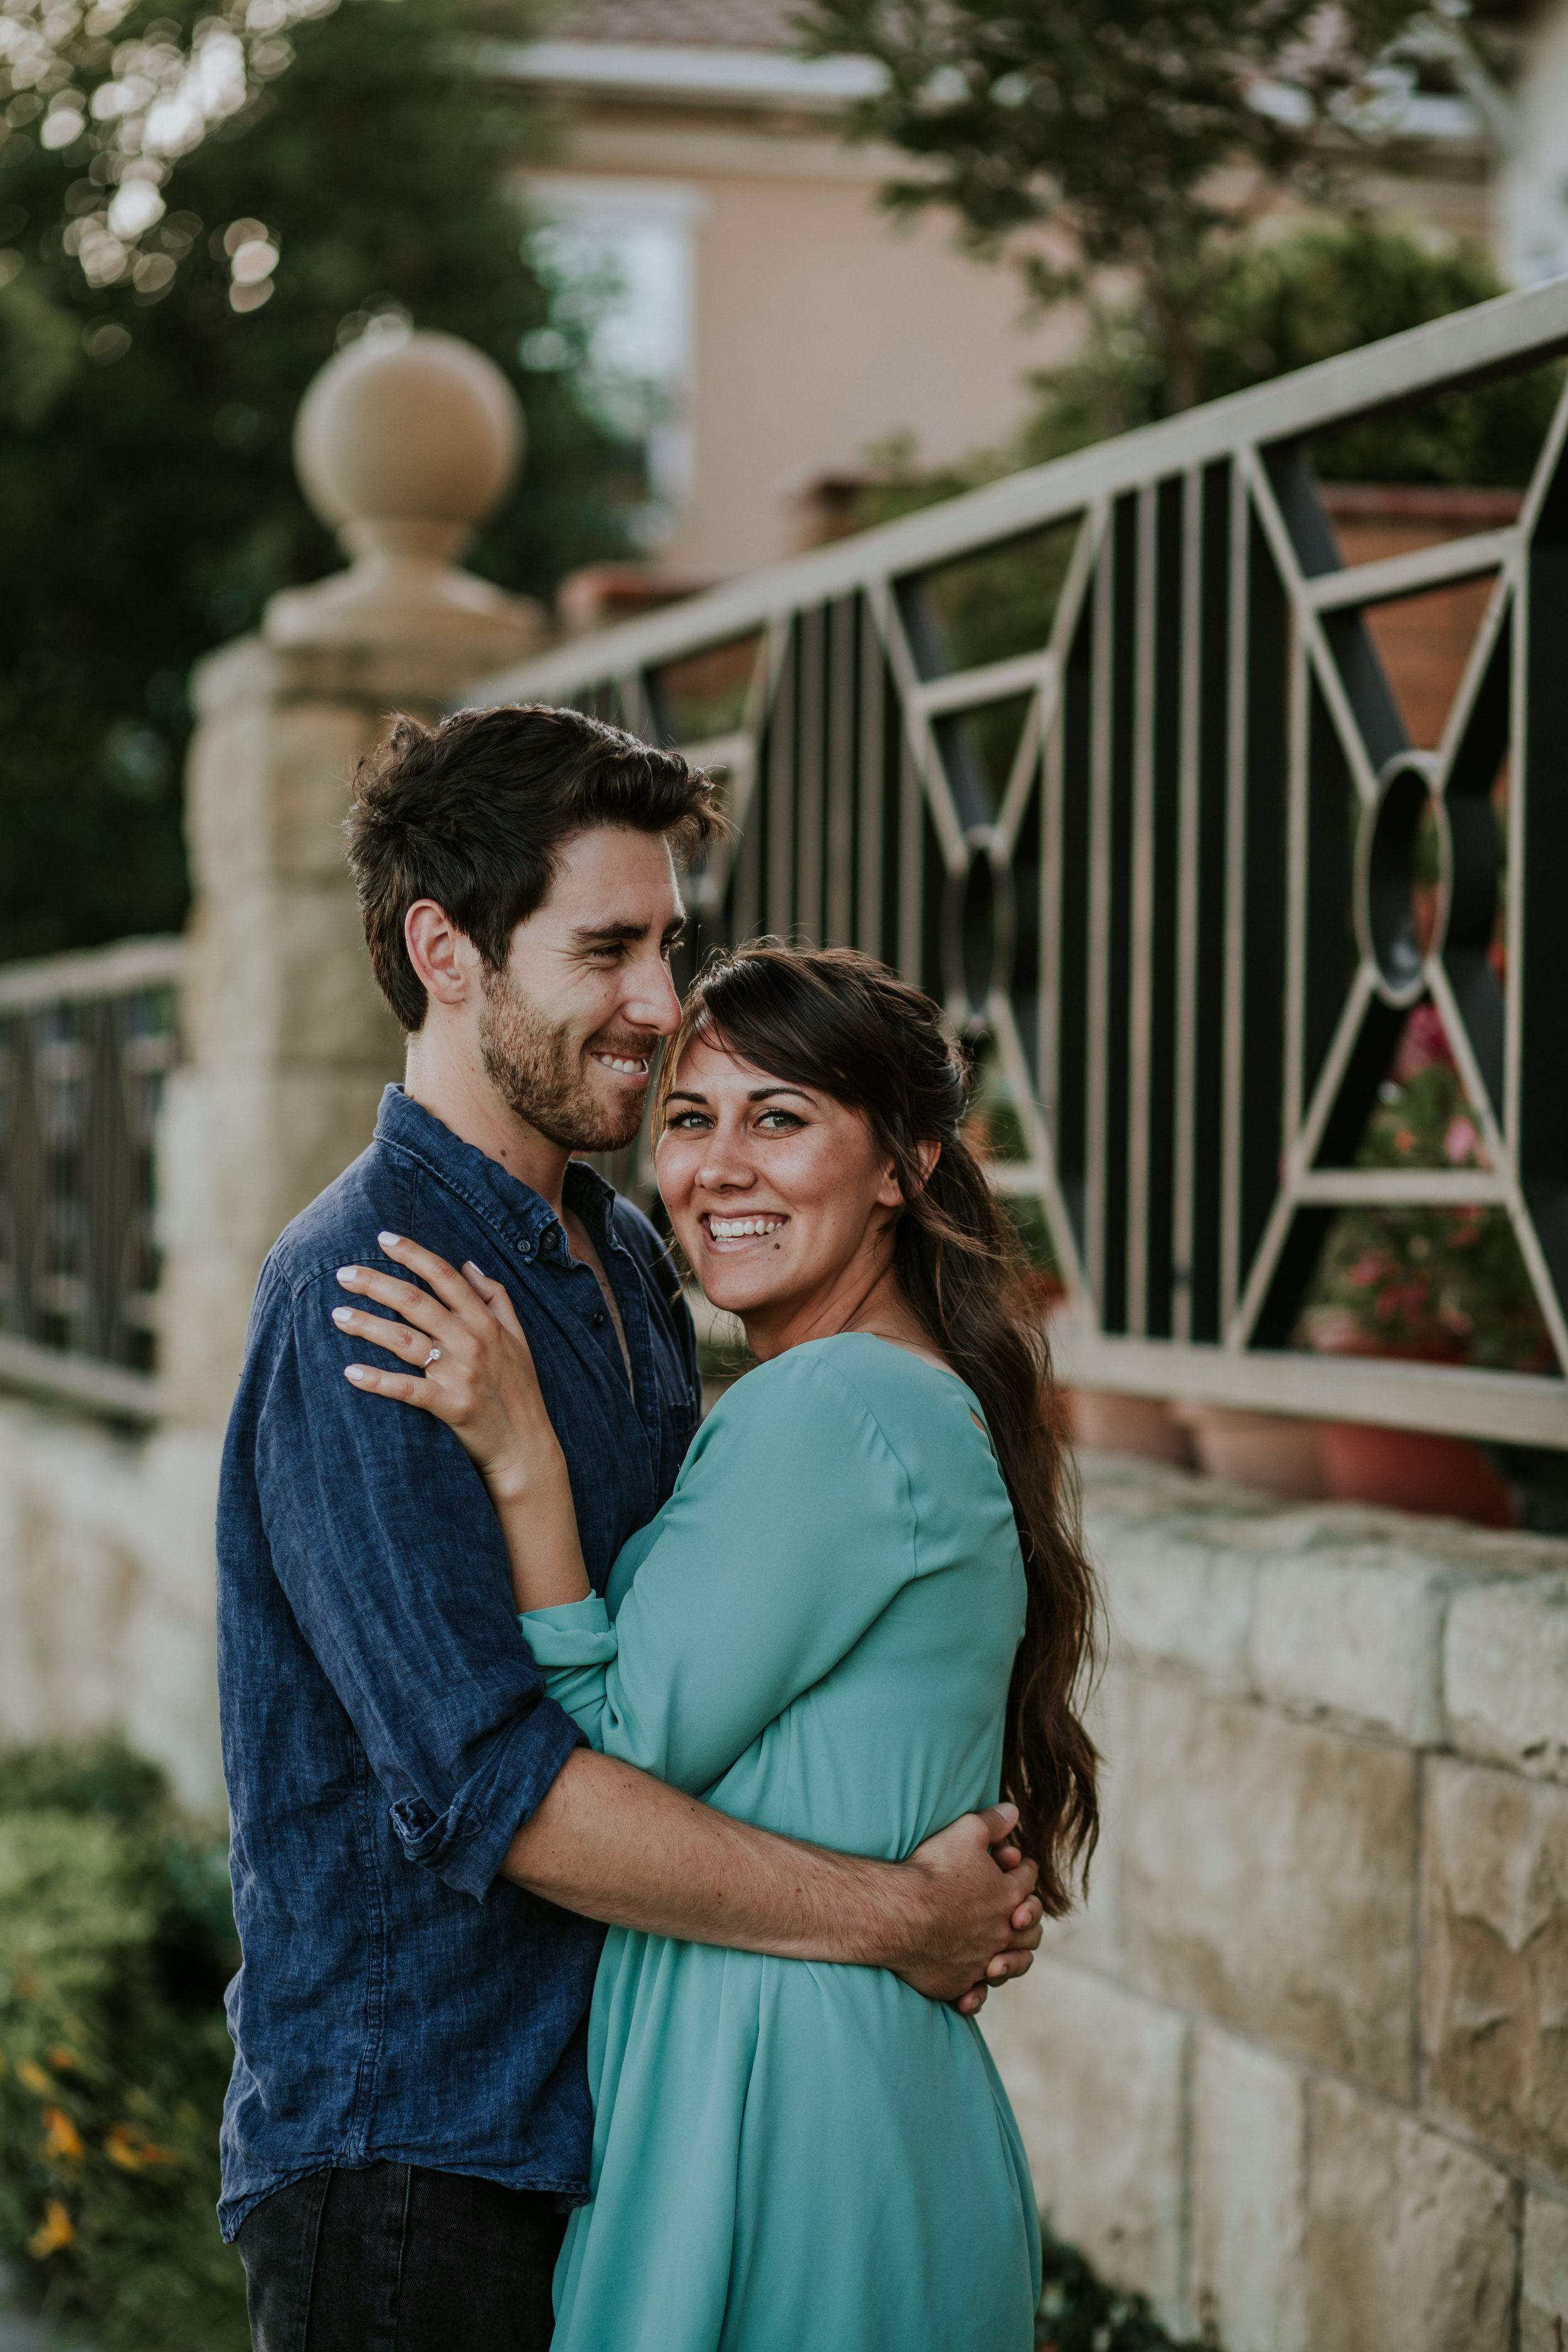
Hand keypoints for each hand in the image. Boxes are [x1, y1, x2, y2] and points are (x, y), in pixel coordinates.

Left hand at [333, 1233, 569, 1513]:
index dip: (413, 1254)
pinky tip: (351, 1372)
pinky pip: (407, 1389)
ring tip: (338, 1315)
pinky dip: (378, 1380)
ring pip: (405, 1341)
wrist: (526, 1446)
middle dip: (376, 1283)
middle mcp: (472, 1342)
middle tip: (343, 1273)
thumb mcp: (518, 1337)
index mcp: (486, 1321)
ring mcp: (460, 1374)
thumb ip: (496, 1298)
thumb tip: (469, 1265)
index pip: (446, 1277)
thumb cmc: (518, 1390)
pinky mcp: (449, 1406)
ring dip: (368, 1325)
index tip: (383, 1238)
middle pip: (416, 1302)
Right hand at [892, 1804, 1043, 2015]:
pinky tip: (974, 1989)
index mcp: (1008, 1895)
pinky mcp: (957, 1982)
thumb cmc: (932, 1870)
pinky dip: (978, 1992)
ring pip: (1012, 1964)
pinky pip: (976, 1993)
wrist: (898, 1913)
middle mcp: (1002, 1932)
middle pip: (1031, 1929)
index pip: (1027, 1879)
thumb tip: (1013, 1810)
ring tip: (1003, 1953)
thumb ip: (993, 1822)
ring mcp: (981, 1960)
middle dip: (1028, 1917)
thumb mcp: (966, 1831)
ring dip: (1012, 1958)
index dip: (1023, 1867)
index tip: (1016, 1863)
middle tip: (1018, 1910)